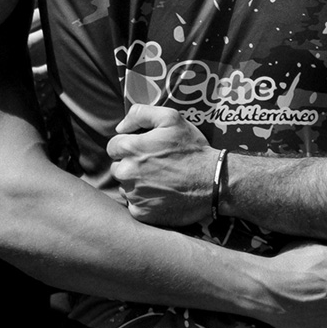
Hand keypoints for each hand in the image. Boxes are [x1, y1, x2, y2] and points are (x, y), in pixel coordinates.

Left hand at [108, 104, 218, 228]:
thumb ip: (140, 114)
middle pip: (117, 167)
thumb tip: (120, 127)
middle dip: (130, 165)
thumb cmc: (192, 149)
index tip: (145, 150)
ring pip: (124, 186)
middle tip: (154, 165)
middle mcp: (127, 172)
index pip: (113, 146)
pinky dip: (143, 201)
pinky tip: (160, 194)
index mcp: (131, 148)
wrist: (213, 181)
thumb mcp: (171, 119)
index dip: (129, 146)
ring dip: (136, 183)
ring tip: (159, 180)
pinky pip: (133, 205)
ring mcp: (133, 195)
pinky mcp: (141, 213)